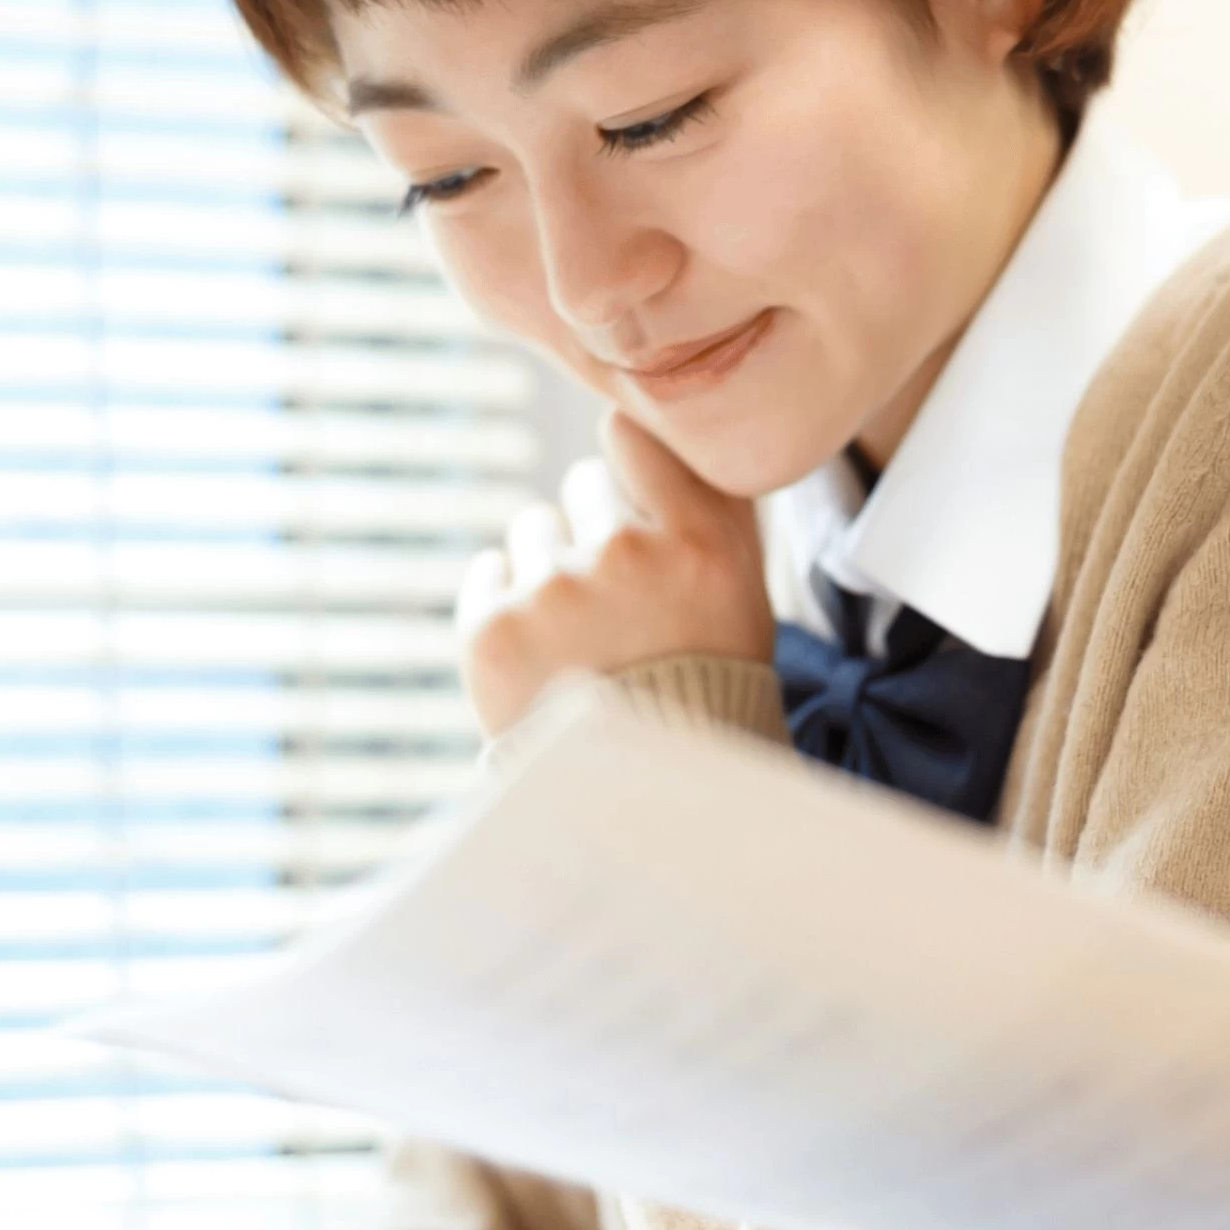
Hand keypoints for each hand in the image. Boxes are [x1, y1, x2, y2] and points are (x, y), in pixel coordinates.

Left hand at [453, 414, 772, 732]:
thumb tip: (654, 428)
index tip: (632, 503)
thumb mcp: (743, 593)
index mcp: (698, 542)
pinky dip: (506, 601)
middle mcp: (624, 554)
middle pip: (581, 486)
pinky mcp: (490, 629)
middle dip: (593, 530)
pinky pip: (487, 571)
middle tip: (613, 596)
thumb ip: (713, 506)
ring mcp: (552, 591)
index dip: (629, 468)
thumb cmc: (704, 685)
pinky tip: (538, 646)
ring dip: (549, 567)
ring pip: (533, 529)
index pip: (631, 438)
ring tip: (578, 633)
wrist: (645, 800)